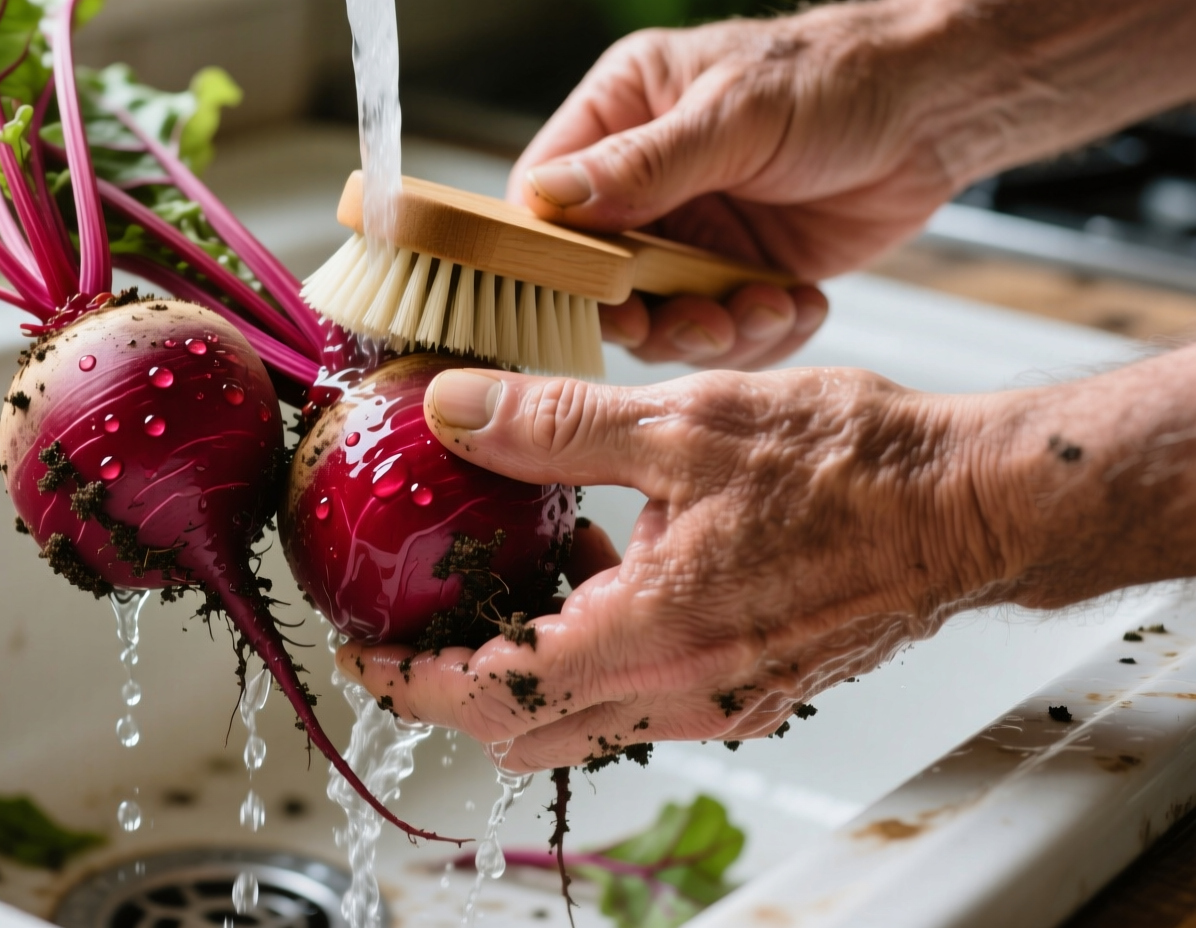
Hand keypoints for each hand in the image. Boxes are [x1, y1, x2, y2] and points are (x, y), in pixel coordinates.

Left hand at [336, 366, 1006, 771]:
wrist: (968, 506)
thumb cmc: (854, 467)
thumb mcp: (686, 421)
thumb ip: (555, 424)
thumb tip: (456, 408)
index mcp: (652, 635)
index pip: (488, 692)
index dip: (408, 681)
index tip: (363, 654)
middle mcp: (683, 692)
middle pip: (523, 727)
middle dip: (454, 686)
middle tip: (414, 621)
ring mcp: (719, 702)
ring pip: (580, 720)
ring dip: (525, 669)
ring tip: (505, 579)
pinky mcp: (748, 690)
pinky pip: (638, 699)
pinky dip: (592, 656)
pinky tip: (599, 568)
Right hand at [511, 4, 965, 367]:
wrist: (936, 110)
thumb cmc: (836, 76)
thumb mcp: (735, 114)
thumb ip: (644, 162)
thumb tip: (553, 197)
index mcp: (621, 112)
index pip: (543, 197)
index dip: (552, 255)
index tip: (585, 293)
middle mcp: (642, 179)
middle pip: (595, 274)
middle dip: (642, 311)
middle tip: (687, 320)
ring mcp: (688, 231)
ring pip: (656, 314)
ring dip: (705, 329)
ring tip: (756, 311)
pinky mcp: (734, 273)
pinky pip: (718, 330)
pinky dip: (755, 334)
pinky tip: (795, 303)